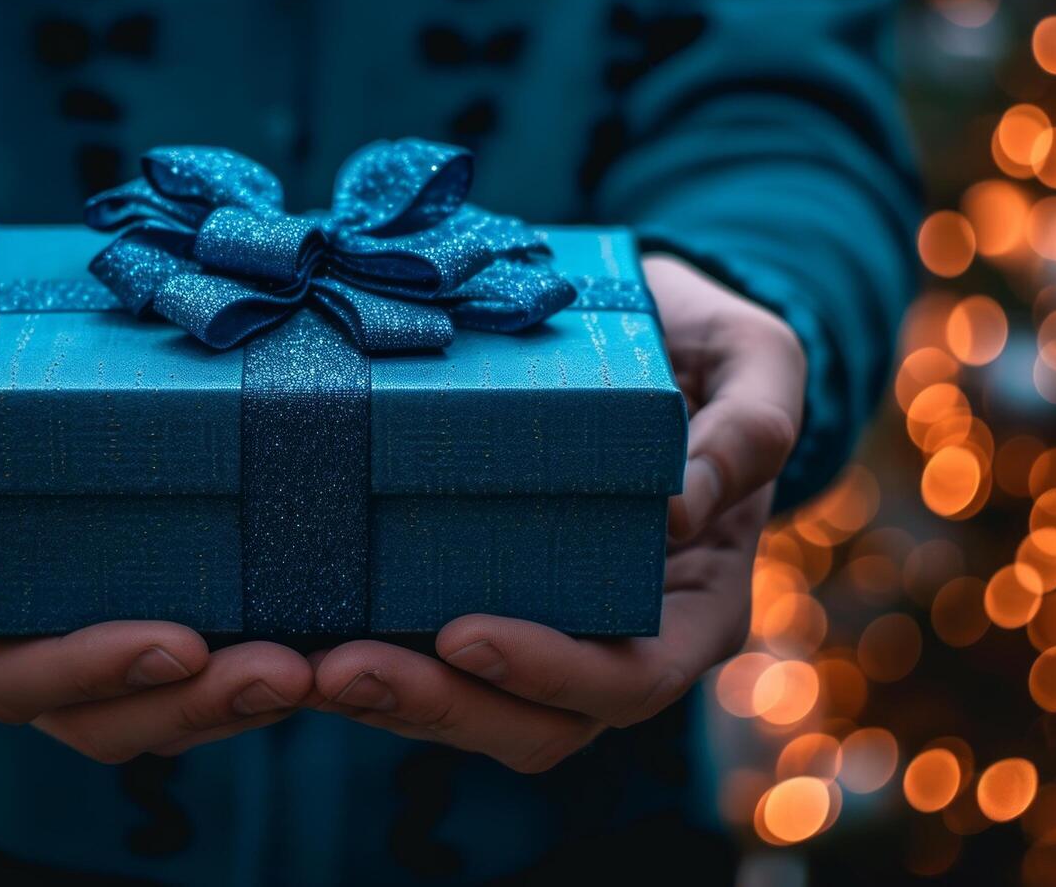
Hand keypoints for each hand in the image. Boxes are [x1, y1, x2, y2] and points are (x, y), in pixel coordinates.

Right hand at [0, 267, 311, 762]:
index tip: (180, 644)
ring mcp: (52, 636)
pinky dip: (232, 672)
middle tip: (283, 674)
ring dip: (223, 706)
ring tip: (308, 671)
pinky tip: (307, 648)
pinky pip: (173, 673)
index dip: (84, 672)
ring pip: (136, 712)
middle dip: (182, 706)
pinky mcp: (114, 611)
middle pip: (80, 717)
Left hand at [309, 253, 805, 771]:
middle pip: (537, 724)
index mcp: (696, 604)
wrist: (653, 331)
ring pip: (472, 708)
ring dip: (389, 698)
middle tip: (344, 670)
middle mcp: (620, 637)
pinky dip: (371, 655)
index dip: (550, 675)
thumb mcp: (757, 362)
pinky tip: (298, 635)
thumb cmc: (710, 347)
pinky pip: (429, 655)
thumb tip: (678, 510)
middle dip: (440, 706)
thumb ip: (748, 430)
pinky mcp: (481, 596)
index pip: (630, 678)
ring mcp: (548, 627)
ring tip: (305, 665)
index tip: (465, 632)